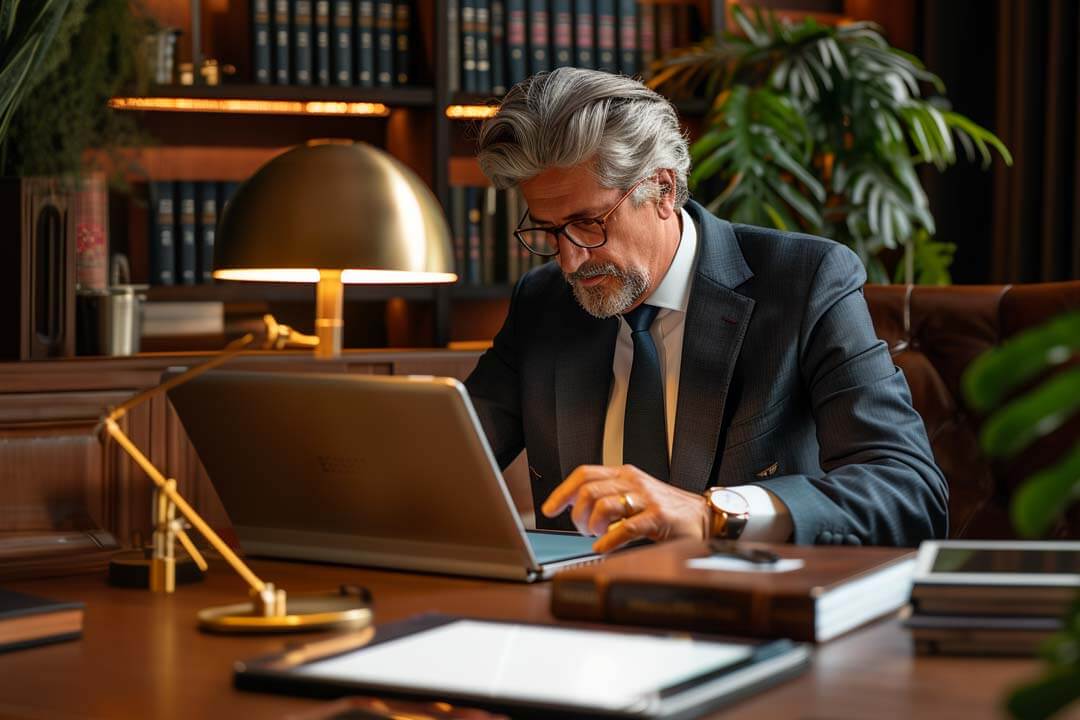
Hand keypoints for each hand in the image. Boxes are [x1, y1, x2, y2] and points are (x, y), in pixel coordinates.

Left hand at [540, 464, 710, 552]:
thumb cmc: (667, 510)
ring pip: (603, 506)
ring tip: (597, 536)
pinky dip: (607, 541)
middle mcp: (633, 481)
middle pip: (589, 491)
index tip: (549, 509)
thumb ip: (609, 498)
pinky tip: (602, 548)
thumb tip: (576, 510)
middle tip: (582, 530)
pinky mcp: (658, 517)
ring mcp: (646, 498)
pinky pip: (624, 528)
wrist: (705, 517)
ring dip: (592, 526)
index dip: (562, 491)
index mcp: (624, 474)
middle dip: (577, 514)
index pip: (584, 474)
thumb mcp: (635, 496)